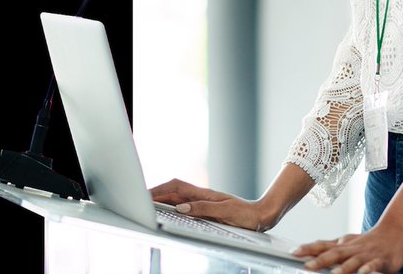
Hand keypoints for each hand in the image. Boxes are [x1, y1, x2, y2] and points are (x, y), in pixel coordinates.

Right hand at [149, 178, 275, 231]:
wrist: (262, 215)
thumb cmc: (247, 214)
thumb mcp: (225, 212)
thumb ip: (203, 209)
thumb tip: (181, 208)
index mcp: (203, 194)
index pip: (175, 187)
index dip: (159, 189)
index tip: (145, 194)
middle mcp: (201, 196)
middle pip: (172, 191)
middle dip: (156, 193)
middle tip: (140, 199)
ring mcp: (203, 201)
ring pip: (177, 197)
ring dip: (162, 199)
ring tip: (149, 204)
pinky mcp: (206, 209)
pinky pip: (184, 205)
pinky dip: (172, 205)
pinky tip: (168, 211)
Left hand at [291, 222, 402, 273]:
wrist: (396, 232)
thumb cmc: (369, 241)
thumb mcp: (348, 243)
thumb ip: (332, 249)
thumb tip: (311, 253)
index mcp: (343, 245)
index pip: (322, 246)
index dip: (308, 249)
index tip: (293, 252)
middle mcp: (352, 249)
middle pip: (334, 254)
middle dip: (320, 261)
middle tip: (306, 266)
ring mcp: (366, 255)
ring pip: (353, 261)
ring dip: (343, 268)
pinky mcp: (381, 261)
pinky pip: (374, 266)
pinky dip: (368, 269)